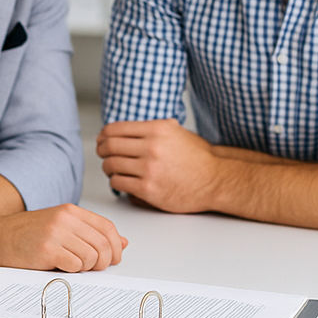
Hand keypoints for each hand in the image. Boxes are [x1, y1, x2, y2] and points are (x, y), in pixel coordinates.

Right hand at [0, 204, 126, 270]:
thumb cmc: (27, 234)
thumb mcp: (61, 227)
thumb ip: (90, 232)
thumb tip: (121, 241)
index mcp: (70, 211)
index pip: (107, 227)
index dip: (115, 247)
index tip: (111, 258)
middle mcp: (65, 219)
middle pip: (103, 244)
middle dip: (103, 262)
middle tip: (92, 267)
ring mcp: (55, 233)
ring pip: (91, 257)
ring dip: (85, 268)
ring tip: (70, 265)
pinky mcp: (47, 249)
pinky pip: (75, 266)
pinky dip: (71, 271)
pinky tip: (59, 266)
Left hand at [96, 119, 219, 212]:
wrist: (215, 180)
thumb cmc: (197, 157)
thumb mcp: (175, 130)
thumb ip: (150, 128)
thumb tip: (123, 130)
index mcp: (156, 129)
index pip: (115, 129)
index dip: (103, 135)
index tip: (101, 139)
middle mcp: (151, 147)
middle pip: (109, 146)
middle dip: (101, 150)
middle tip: (102, 154)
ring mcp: (149, 169)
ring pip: (111, 165)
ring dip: (107, 167)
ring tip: (111, 169)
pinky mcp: (149, 189)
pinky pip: (119, 183)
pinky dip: (116, 182)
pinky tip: (122, 181)